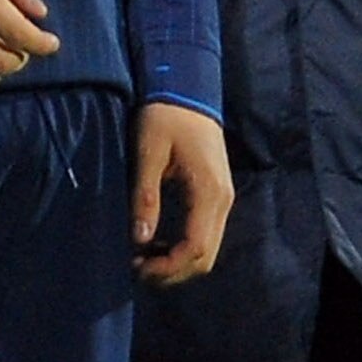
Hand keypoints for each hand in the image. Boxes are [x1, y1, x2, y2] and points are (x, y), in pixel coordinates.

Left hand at [132, 102, 233, 285]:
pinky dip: (184, 248)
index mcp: (208, 191)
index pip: (195, 248)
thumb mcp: (148, 153)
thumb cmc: (165, 116)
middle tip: (137, 269)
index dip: (168, 267)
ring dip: (178, 262)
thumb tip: (140, 239)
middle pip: (206, 257)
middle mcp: (222, 200)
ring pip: (209, 249)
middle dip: (173, 271)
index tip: (138, 268)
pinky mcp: (217, 195)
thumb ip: (146, 196)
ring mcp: (224, 198)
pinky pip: (206, 234)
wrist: (188, 89)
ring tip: (144, 258)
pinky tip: (158, 242)